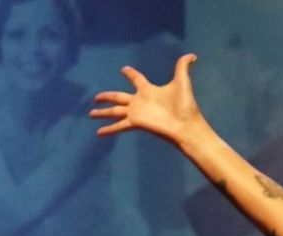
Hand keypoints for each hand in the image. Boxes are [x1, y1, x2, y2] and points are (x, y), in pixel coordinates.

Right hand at [90, 54, 207, 143]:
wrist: (185, 125)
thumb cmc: (184, 105)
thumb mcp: (182, 82)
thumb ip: (182, 67)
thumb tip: (192, 55)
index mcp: (148, 90)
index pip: (136, 79)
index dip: (130, 74)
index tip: (123, 70)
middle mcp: (139, 101)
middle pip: (118, 97)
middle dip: (107, 96)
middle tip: (96, 97)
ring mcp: (136, 113)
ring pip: (114, 111)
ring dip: (102, 112)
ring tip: (90, 114)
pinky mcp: (135, 123)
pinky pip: (119, 125)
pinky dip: (109, 129)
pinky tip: (98, 133)